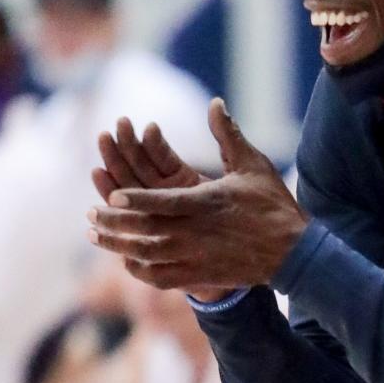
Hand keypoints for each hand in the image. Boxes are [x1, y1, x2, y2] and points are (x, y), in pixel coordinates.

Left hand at [87, 99, 307, 296]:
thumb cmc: (272, 206)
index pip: (161, 202)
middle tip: (89, 214)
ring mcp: (196, 257)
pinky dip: (139, 271)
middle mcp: (196, 232)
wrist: (294, 253)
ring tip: (95, 236)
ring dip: (117, 246)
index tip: (111, 194)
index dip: (133, 199)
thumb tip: (215, 103)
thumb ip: (227, 135)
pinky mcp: (200, 275)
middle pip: (145, 229)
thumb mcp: (252, 165)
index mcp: (205, 202)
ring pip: (147, 255)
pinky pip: (161, 278)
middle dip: (113, 222)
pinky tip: (125, 261)